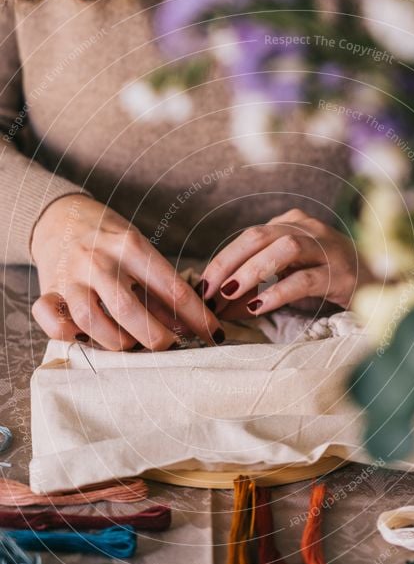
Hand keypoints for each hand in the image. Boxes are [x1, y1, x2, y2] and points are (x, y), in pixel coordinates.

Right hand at [31, 194, 224, 349]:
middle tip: (169, 346)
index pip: (172, 289)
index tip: (215, 336)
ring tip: (132, 343)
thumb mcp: (142, 252)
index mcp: (131, 246)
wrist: (60, 217)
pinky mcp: (49, 290)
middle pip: (129, 311)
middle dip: (156, 338)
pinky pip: (53, 322)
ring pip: (91, 321)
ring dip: (117, 342)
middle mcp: (99, 260)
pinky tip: (88, 338)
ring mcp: (71, 276)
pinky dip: (71, 336)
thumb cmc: (111, 240)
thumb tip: (189, 329)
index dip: (197, 318)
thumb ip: (161, 291)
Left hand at [199, 209, 358, 317]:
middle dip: (228, 263)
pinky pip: (304, 279)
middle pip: (259, 236)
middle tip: (209, 291)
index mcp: (292, 223)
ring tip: (230, 295)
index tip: (203, 287)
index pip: (249, 236)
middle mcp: (308, 229)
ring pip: (283, 250)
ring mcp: (327, 249)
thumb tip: (219, 300)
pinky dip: (278, 292)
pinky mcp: (341, 274)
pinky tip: (259, 307)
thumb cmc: (329, 278)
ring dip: (251, 272)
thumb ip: (259, 278)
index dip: (222, 260)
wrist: (381, 286)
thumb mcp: (291, 271)